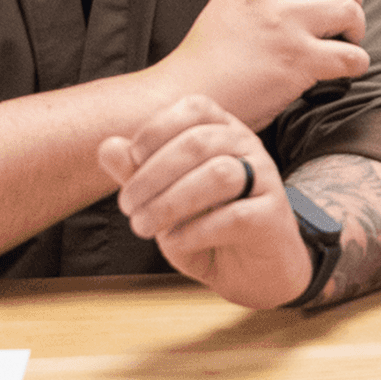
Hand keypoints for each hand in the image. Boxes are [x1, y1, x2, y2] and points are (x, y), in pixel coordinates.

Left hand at [99, 95, 313, 308]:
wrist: (251, 271)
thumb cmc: (204, 226)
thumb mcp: (162, 197)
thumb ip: (136, 172)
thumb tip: (107, 147)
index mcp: (221, 129)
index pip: (193, 108)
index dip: (157, 130)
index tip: (132, 160)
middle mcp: (247, 146)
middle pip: (198, 142)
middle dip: (153, 174)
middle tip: (128, 206)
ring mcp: (265, 179)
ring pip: (218, 175)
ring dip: (171, 202)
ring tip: (145, 226)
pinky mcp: (273, 217)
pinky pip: (235, 216)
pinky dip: (196, 230)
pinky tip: (176, 240)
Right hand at [158, 0, 371, 130]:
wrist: (191, 88)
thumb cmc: (212, 52)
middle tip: (348, 16)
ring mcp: (285, 23)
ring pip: (349, 9)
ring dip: (357, 28)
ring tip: (345, 41)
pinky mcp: (298, 59)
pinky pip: (351, 55)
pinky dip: (356, 63)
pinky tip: (345, 67)